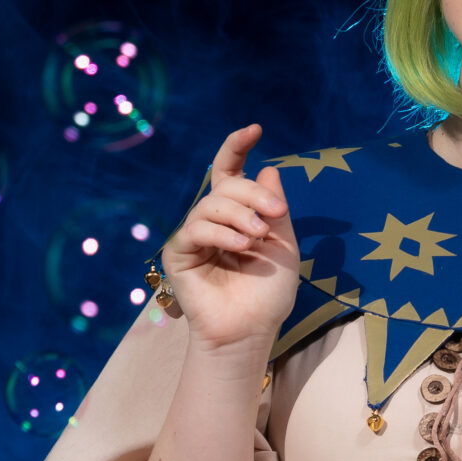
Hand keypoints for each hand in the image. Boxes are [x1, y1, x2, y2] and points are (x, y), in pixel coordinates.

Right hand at [161, 126, 301, 350]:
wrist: (251, 331)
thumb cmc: (267, 294)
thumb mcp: (283, 246)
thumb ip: (275, 209)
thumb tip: (269, 169)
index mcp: (237, 215)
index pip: (230, 172)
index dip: (237, 147)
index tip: (255, 130)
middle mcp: (213, 221)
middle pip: (226, 185)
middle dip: (253, 193)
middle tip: (276, 213)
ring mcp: (194, 236)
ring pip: (211, 204)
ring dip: (241, 216)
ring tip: (258, 239)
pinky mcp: (178, 253)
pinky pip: (196, 228)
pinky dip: (221, 233)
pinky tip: (241, 246)